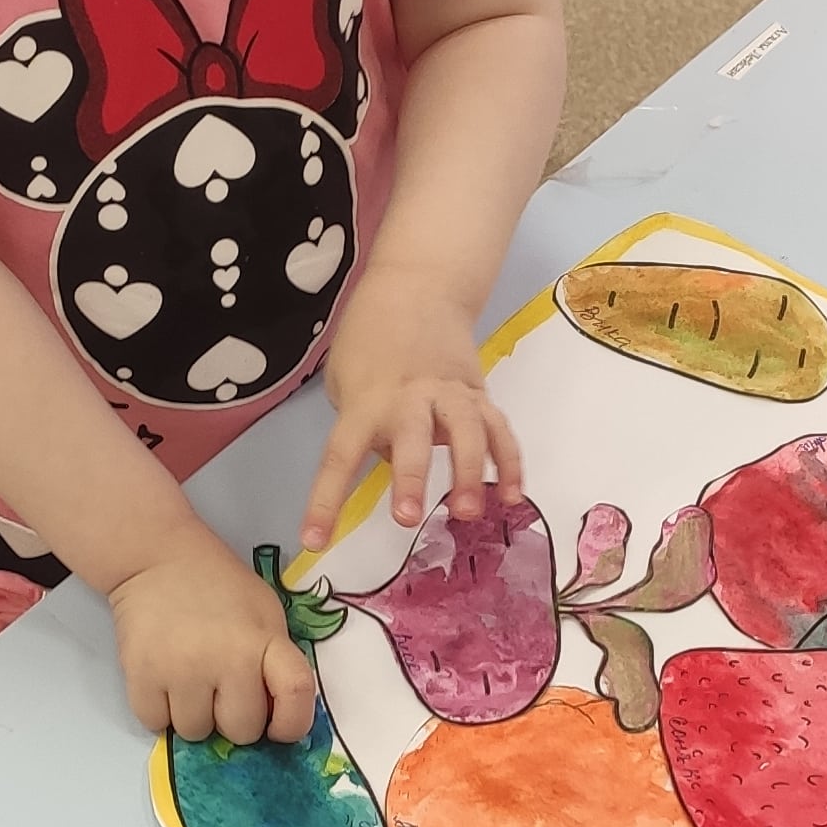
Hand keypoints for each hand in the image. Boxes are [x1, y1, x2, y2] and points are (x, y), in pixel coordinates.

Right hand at [110, 531, 317, 744]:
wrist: (157, 559)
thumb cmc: (219, 588)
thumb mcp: (265, 614)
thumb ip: (275, 661)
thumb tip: (272, 718)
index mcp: (264, 641)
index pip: (296, 695)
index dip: (291, 724)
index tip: (278, 727)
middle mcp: (227, 659)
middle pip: (240, 730)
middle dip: (232, 718)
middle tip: (220, 690)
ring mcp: (181, 670)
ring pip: (196, 732)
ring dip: (194, 716)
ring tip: (188, 681)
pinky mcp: (141, 675)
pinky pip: (156, 724)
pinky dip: (159, 712)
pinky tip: (163, 681)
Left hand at [302, 262, 523, 550]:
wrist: (418, 287)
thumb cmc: (370, 341)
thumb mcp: (345, 380)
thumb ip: (363, 425)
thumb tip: (389, 461)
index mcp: (364, 403)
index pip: (340, 457)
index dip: (325, 501)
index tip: (314, 540)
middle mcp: (408, 400)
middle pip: (410, 438)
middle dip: (408, 477)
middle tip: (407, 516)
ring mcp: (448, 395)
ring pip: (465, 432)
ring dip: (469, 473)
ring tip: (471, 513)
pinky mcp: (478, 393)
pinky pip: (498, 430)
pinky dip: (508, 462)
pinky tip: (512, 496)